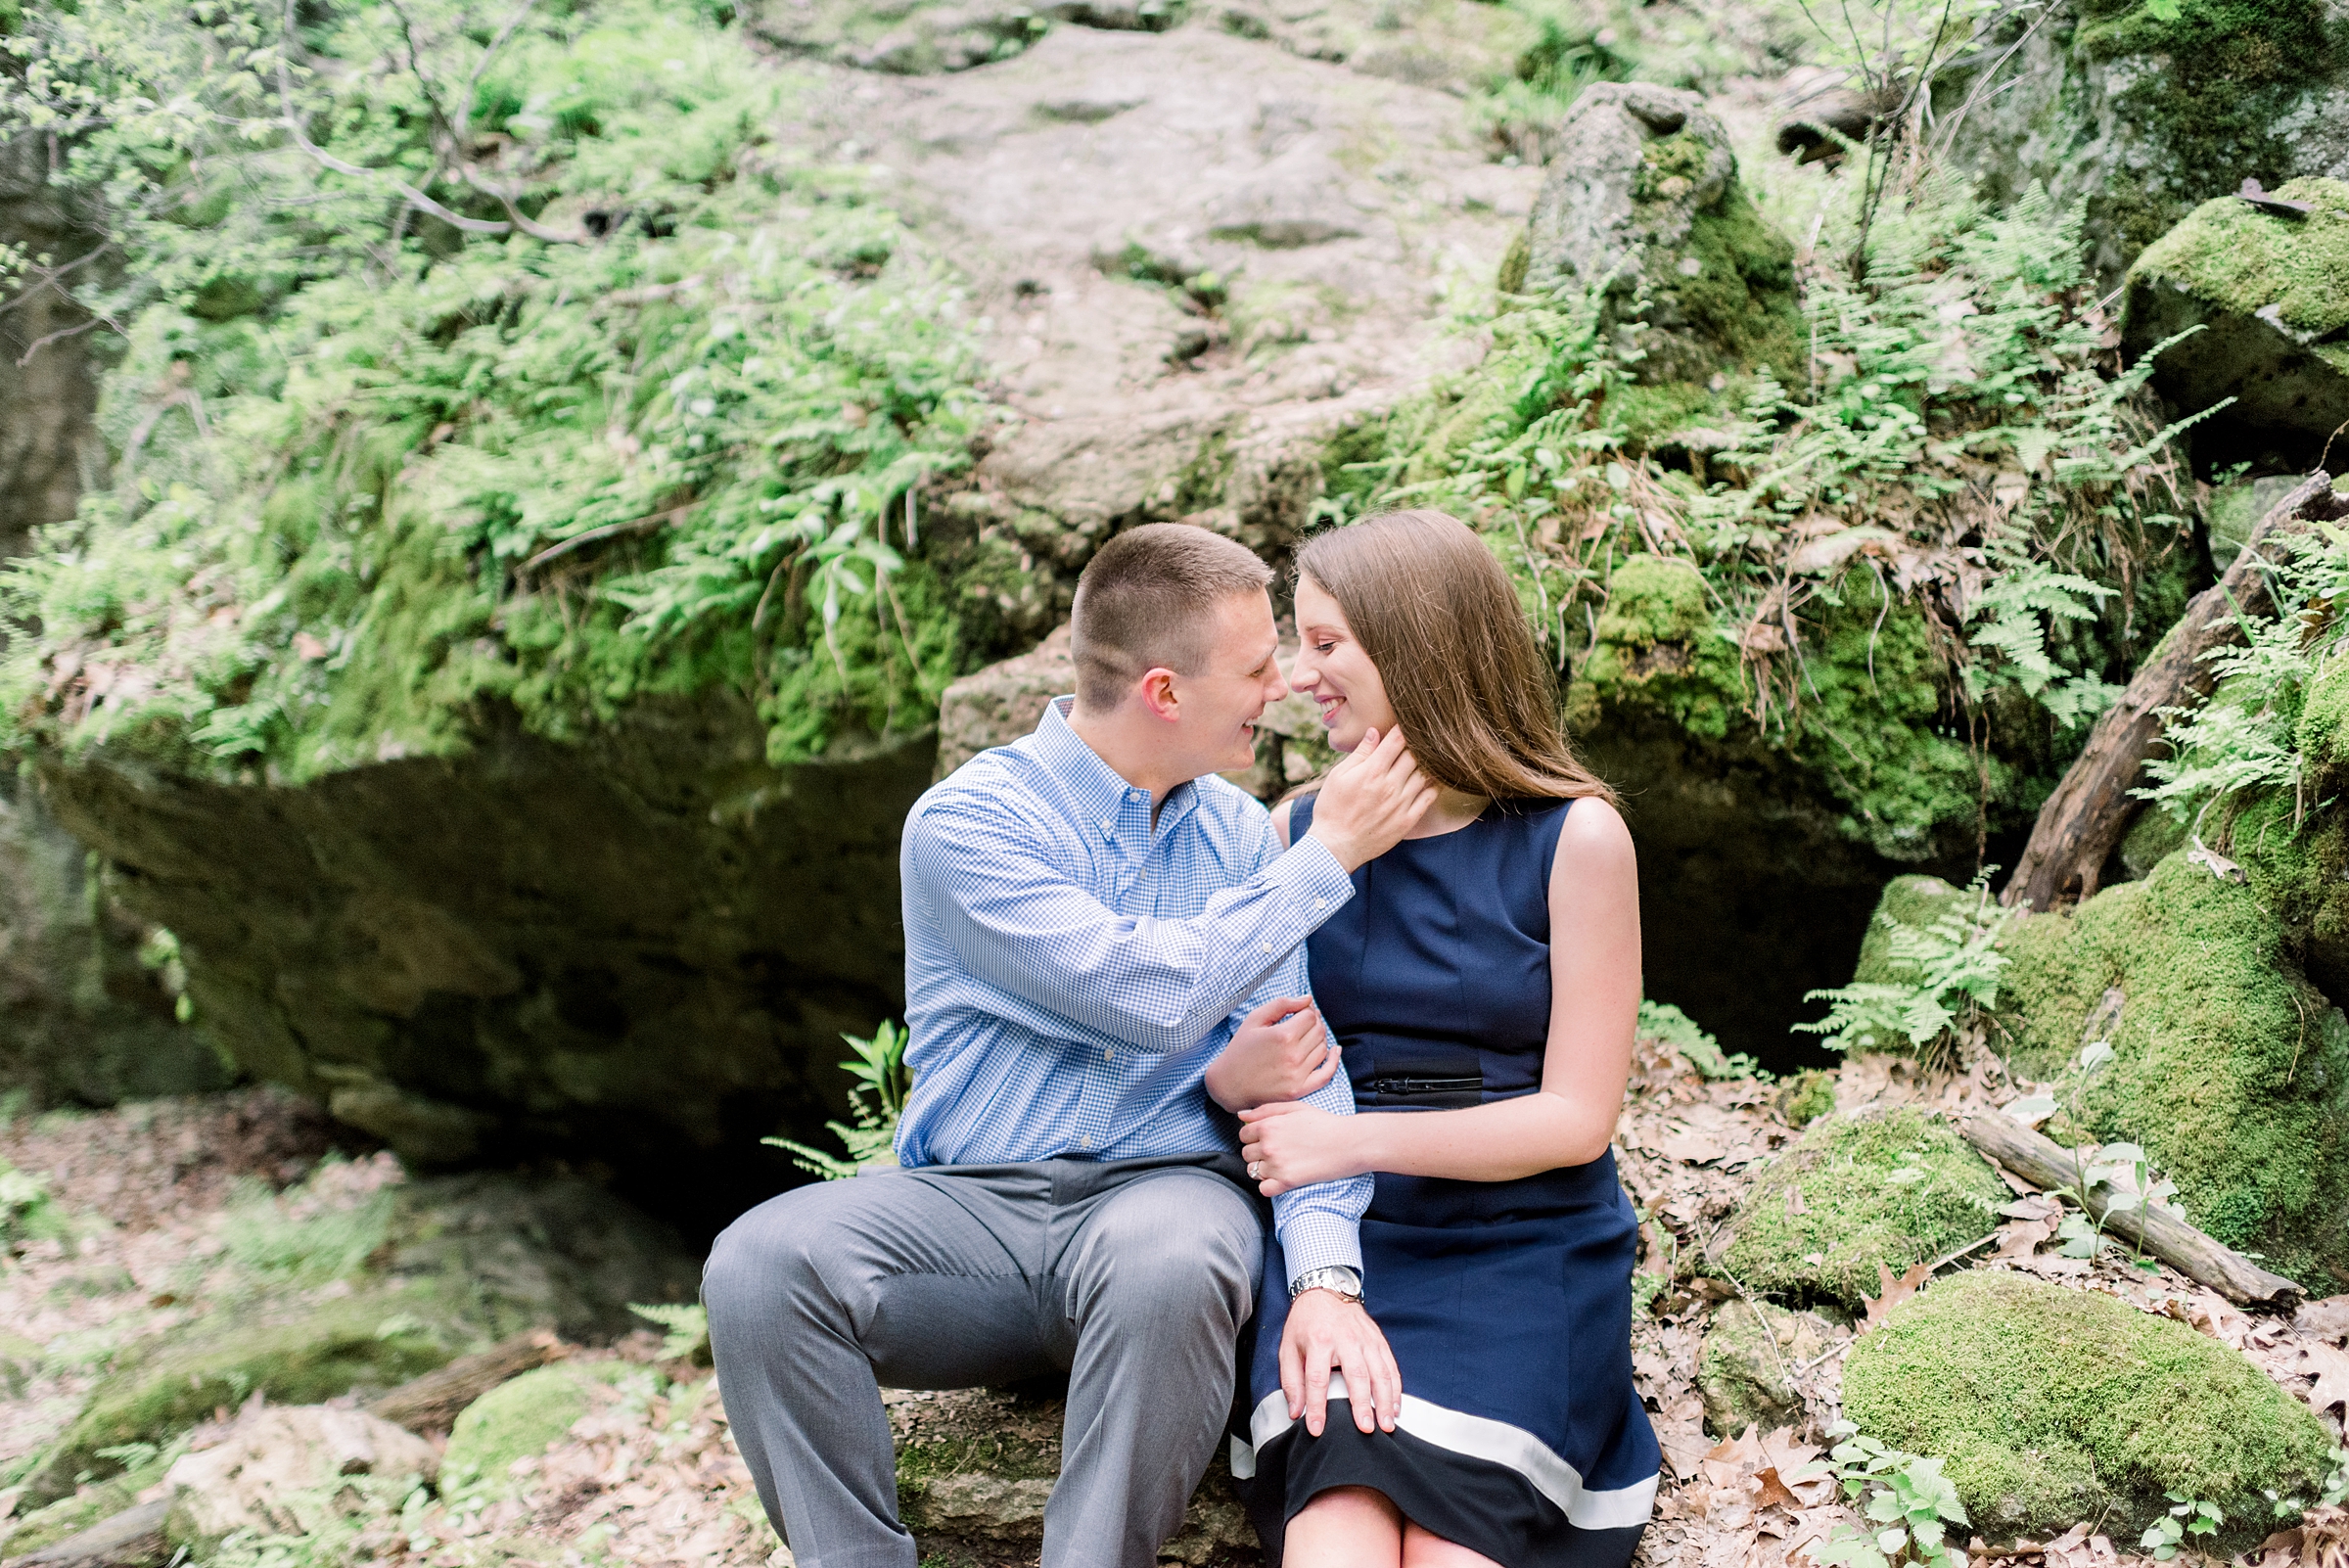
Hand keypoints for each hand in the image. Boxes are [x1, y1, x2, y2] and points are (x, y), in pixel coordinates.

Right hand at [1205, 996, 1337, 1113]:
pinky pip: (1327, 1074)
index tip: (1299, 1012)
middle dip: (1313, 1023)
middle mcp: (1293, 1056)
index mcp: (1282, 1035)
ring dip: (1319, 1038)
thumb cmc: (1240, 1048)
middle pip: (1319, 1030)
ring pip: (1323, 1048)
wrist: (1229, 1084)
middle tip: (1303, 1023)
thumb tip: (1308, 999)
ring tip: (1306, 1036)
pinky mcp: (1300, 1090)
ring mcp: (1298, 1075)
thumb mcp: (1255, 1019)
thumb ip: (1282, 1004)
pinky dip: (1334, 1060)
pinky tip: (1335, 1050)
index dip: (1306, 1010)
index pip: (1310, 1015)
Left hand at [1238, 1101, 1369, 1195]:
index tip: (1267, 1138)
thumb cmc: (1324, 1122)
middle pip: (1246, 1153)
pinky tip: (1282, 1178)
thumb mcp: (1295, 1107)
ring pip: (1252, 1171)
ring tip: (1281, 1164)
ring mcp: (1277, 1165)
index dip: (1254, 1136)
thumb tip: (1241, 1116)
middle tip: (1278, 1151)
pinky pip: (1263, 1189)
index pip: (1243, 1135)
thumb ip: (1265, 1109)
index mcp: (1269, 1125)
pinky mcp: (1287, 1182)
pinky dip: (1270, 1186)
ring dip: (1263, 1169)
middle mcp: (1269, 1145)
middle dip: (1257, 1152)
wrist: (1350, 1142)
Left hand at [1281, 1287, 1399, 1435]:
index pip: (1317, 1379)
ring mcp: (1365, 1339)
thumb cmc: (1305, 1323)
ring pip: (1380, 1372)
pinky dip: (1395, 1388)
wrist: (1325, 1290)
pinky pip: (1390, 1366)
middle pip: (1356, 1375)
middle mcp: (1345, 1339)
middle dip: (1362, 1404)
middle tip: (1366, 1428)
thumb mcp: (1288, 1348)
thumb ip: (1291, 1381)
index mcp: (1319, 1341)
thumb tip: (1295, 1411)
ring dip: (1385, 1401)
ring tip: (1387, 1424)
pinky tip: (1395, 1406)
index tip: (1318, 1429)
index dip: (1317, 1407)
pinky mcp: (1378, 1340)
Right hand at [1305, 725, 1436, 872]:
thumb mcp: (1338, 776)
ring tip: (1427, 756)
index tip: (1407, 723)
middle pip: (1414, 754)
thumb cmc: (1332, 809)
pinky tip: (1432, 779)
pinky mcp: (1408, 820)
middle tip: (1420, 738)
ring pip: (1425, 774)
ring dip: (1427, 763)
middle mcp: (1390, 785)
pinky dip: (1433, 785)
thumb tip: (1374, 732)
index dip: (1404, 728)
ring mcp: (1401, 803)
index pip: (1396, 740)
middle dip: (1416, 744)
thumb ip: (1360, 754)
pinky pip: (1429, 797)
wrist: (1335, 846)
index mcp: (1372, 771)